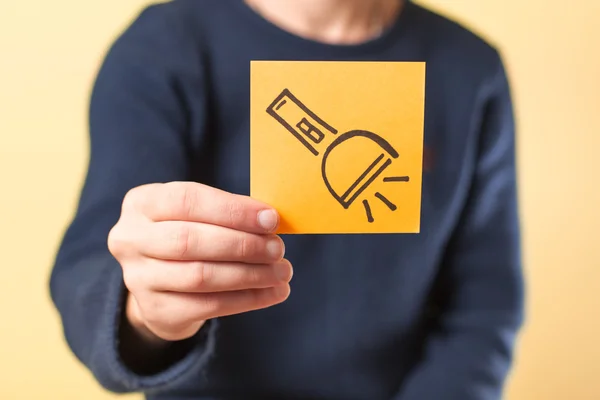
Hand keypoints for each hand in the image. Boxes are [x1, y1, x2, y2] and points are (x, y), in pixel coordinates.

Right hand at [108, 182, 291, 342]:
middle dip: (242, 244)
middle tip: (278, 248)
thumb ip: (228, 212)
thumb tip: (270, 220)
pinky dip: (248, 299)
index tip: (271, 219)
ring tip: (282, 271)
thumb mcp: (198, 213)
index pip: (187, 200)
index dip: (232, 210)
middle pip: (190, 241)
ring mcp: (138, 278)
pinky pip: (209, 305)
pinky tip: (273, 292)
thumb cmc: (189, 234)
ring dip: (250, 274)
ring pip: (201, 276)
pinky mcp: (156, 310)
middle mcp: (130, 239)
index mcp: (142, 203)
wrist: (161, 283)